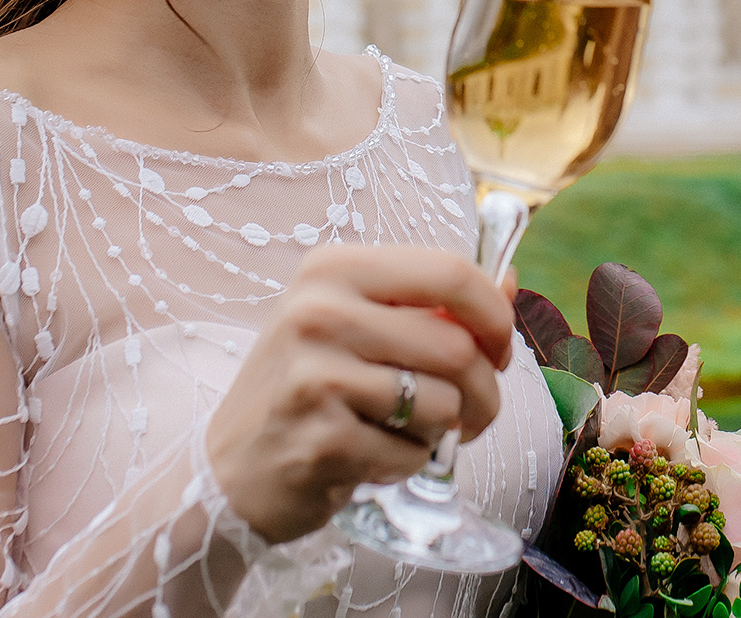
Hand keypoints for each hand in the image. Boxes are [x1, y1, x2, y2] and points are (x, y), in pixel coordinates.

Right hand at [205, 245, 515, 541]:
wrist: (231, 471)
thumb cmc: (307, 390)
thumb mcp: (357, 326)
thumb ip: (433, 304)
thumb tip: (510, 279)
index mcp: (333, 269)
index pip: (449, 272)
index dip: (494, 315)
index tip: (500, 349)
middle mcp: (318, 311)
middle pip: (456, 347)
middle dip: (484, 391)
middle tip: (475, 413)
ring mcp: (316, 375)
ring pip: (443, 403)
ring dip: (443, 431)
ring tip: (408, 432)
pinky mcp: (322, 438)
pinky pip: (414, 452)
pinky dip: (409, 463)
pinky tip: (372, 457)